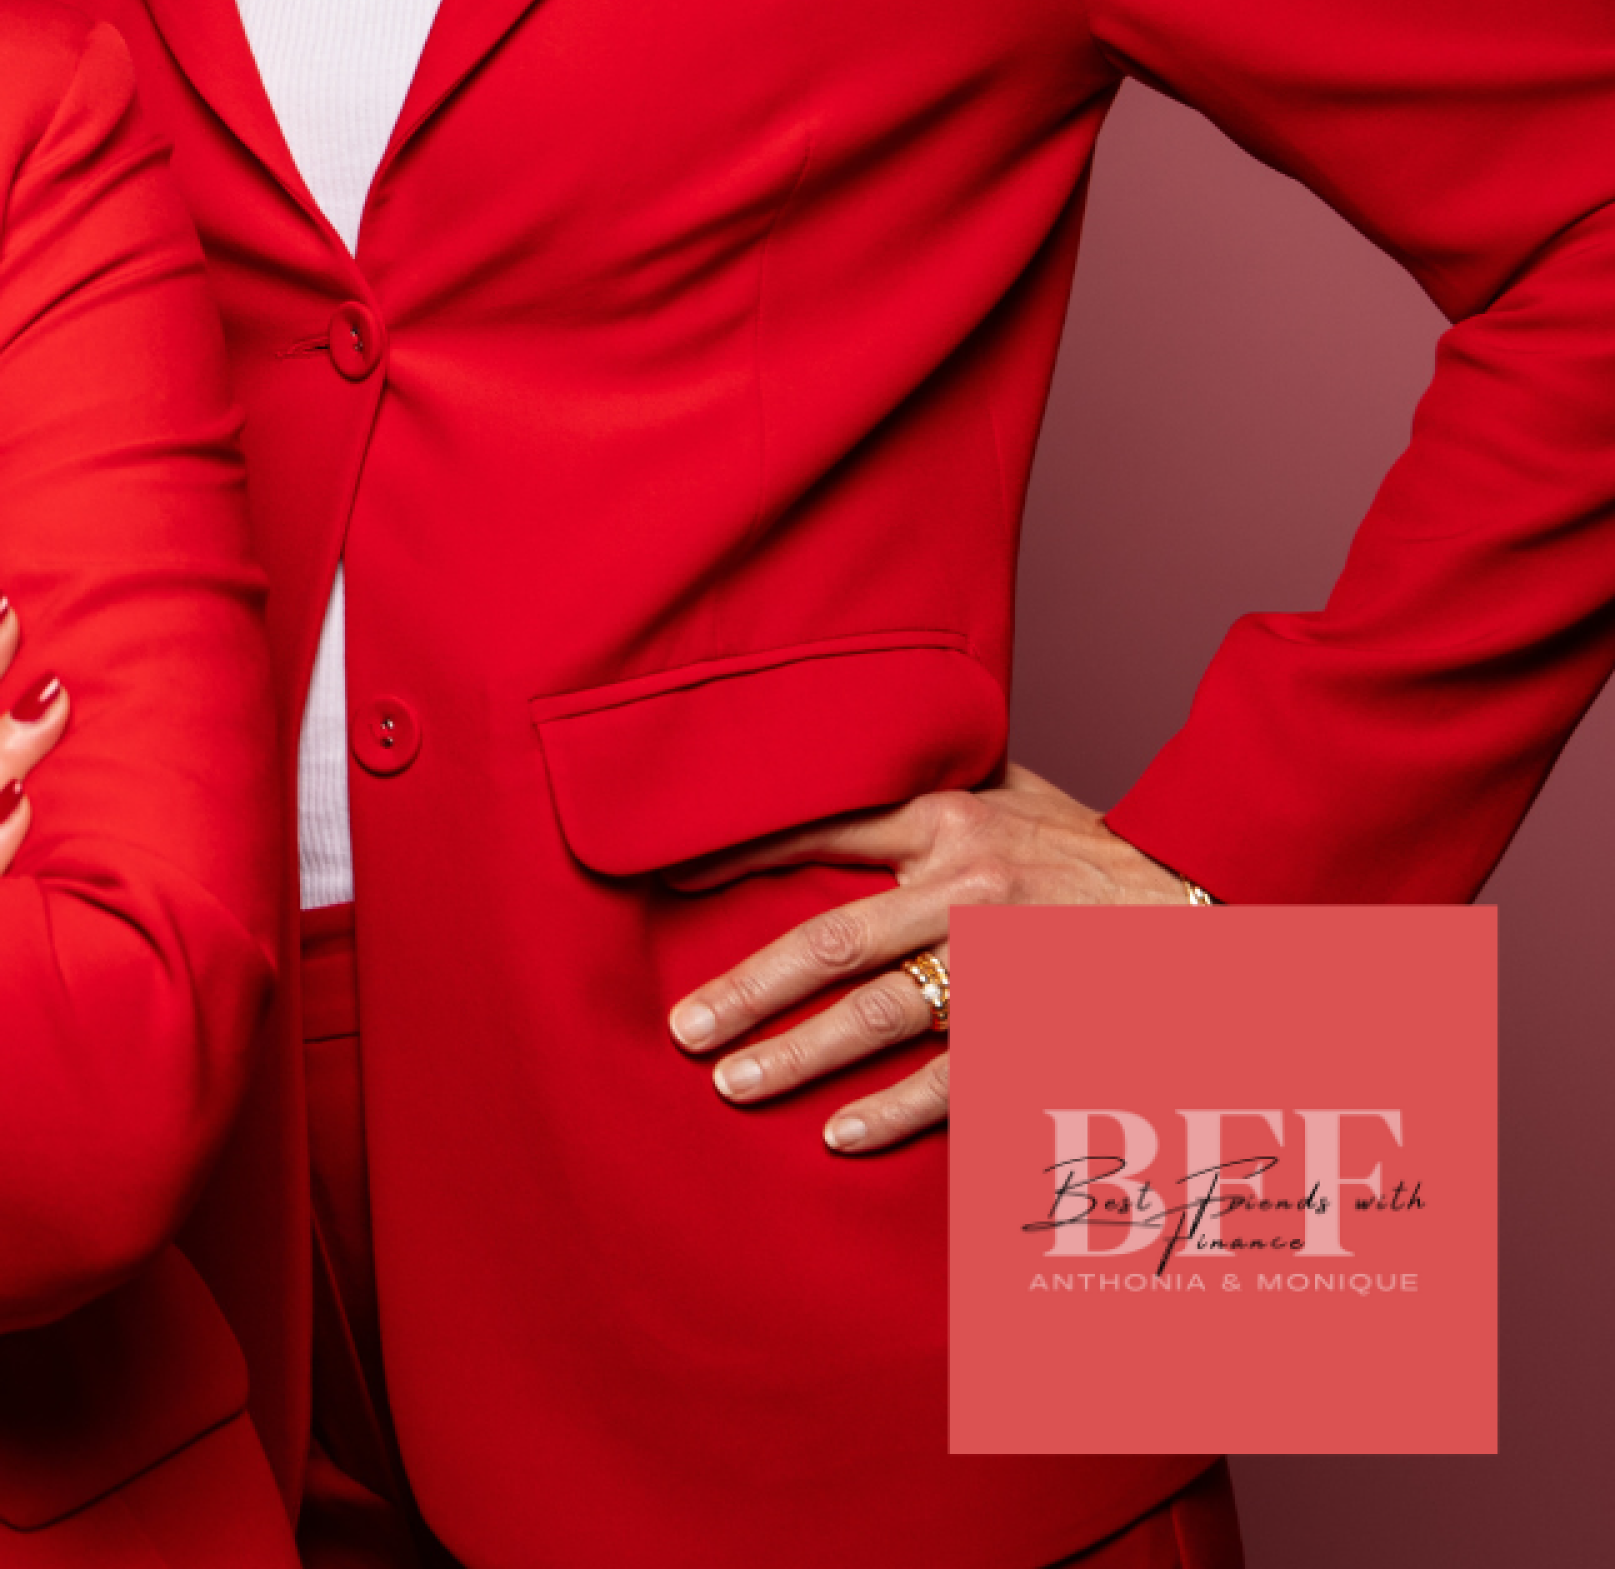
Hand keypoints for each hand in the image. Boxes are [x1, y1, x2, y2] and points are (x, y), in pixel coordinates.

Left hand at [662, 761, 1190, 1153]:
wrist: (1209, 901)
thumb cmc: (1092, 846)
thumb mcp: (1013, 787)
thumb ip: (930, 777)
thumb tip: (847, 745)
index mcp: (950, 820)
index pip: (822, 829)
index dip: (742, 853)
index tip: (673, 879)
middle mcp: (966, 889)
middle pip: (832, 942)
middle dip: (748, 987)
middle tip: (683, 1025)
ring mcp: (1003, 966)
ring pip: (879, 1018)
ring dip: (798, 1056)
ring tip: (730, 1082)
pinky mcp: (1040, 1029)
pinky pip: (954, 1082)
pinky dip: (894, 1113)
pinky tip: (837, 1135)